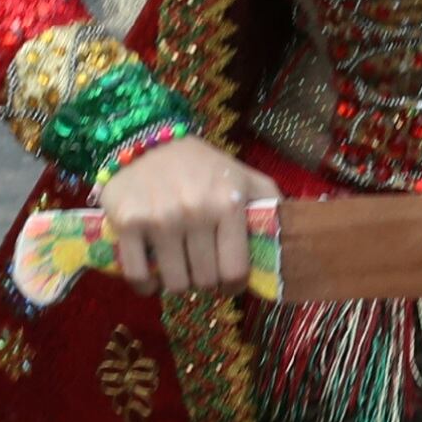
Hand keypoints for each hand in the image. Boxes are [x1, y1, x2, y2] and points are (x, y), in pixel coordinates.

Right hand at [94, 137, 271, 294]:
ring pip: (174, 284)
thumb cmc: (201, 164)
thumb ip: (270, 204)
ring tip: (179, 266)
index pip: (235, 272)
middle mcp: (194, 211)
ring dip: (178, 282)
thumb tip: (294, 236)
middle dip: (205, 281)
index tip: (227, 281)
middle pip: (204, 281)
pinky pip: (138, 276)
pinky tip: (152, 275)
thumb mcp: (244, 176)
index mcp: (228, 203)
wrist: (146, 136)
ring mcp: (159, 218)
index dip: (233, 285)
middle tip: (201, 268)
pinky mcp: (127, 223)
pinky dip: (146, 285)